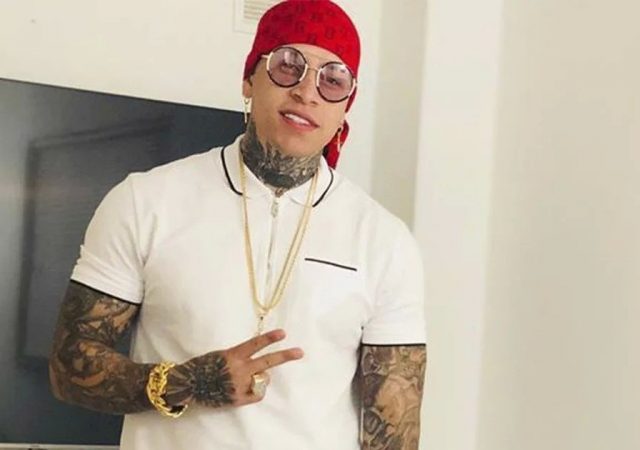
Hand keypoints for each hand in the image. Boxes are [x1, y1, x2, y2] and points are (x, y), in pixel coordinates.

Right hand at [165, 329, 302, 407]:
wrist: (188, 385)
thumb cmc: (205, 366)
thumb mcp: (222, 354)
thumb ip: (240, 357)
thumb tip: (259, 363)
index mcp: (233, 355)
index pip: (255, 344)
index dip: (269, 338)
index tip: (283, 333)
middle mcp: (238, 370)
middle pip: (267, 362)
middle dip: (285, 356)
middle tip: (300, 352)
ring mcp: (239, 385)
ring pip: (263, 379)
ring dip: (260, 377)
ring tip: (246, 377)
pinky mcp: (238, 399)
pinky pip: (257, 394)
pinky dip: (255, 391)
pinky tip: (246, 388)